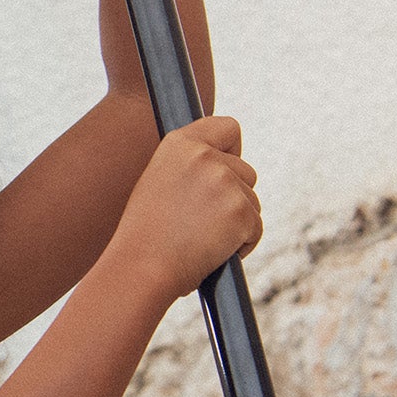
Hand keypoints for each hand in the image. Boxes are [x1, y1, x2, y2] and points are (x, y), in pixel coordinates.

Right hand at [110, 117, 261, 301]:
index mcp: (179, 144)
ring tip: (201, 240)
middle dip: (234, 196)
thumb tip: (224, 170)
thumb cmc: (145, 236)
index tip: (225, 170)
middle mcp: (204, 156)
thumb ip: (191, 168)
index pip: (228, 128)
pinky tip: (212, 252)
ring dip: (237, 222)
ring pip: (252, 201)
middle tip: (202, 222)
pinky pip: (256, 228)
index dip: (231, 151)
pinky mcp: (241, 211)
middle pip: (247, 171)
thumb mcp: (159, 183)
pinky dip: (242, 244)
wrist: (140, 268)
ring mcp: (225, 182)